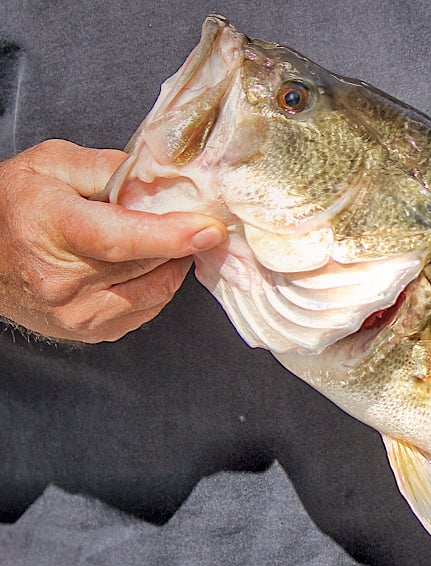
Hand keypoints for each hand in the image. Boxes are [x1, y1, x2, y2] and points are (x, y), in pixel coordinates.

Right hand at [0, 139, 224, 341]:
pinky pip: (148, 308)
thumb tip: (157, 180)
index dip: (170, 235)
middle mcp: (62, 281)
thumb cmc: (17, 204)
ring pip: (157, 289)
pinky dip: (156, 285)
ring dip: (169, 263)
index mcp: (52, 229)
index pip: (119, 239)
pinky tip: (141, 264)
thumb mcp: (50, 164)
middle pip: (149, 262)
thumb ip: (106, 167)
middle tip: (184, 218)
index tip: (209, 228)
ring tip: (155, 239)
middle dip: (177, 240)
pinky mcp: (90, 332)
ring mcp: (76, 314)